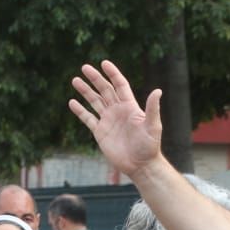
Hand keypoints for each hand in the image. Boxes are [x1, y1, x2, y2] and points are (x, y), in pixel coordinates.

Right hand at [70, 61, 163, 178]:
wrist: (140, 165)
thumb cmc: (149, 146)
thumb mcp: (152, 126)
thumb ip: (152, 109)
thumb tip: (158, 91)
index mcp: (130, 107)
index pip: (120, 85)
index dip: (113, 74)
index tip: (104, 63)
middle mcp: (118, 111)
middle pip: (105, 90)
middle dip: (95, 79)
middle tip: (85, 67)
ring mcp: (108, 121)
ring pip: (94, 102)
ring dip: (85, 91)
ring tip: (75, 80)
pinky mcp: (100, 132)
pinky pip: (88, 119)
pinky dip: (80, 111)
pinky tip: (72, 102)